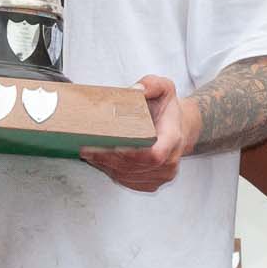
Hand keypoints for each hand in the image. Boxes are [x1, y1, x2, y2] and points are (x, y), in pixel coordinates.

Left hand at [80, 75, 200, 191]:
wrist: (179, 128)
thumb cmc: (167, 110)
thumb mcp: (165, 88)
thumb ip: (152, 84)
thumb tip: (136, 89)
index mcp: (173, 138)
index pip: (154, 155)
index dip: (131, 155)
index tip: (111, 147)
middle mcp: (170, 161)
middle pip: (136, 167)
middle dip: (109, 159)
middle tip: (88, 149)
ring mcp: (162, 175)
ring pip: (129, 176)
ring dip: (107, 167)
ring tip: (89, 154)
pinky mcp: (152, 183)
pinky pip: (129, 182)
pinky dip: (112, 172)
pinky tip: (99, 162)